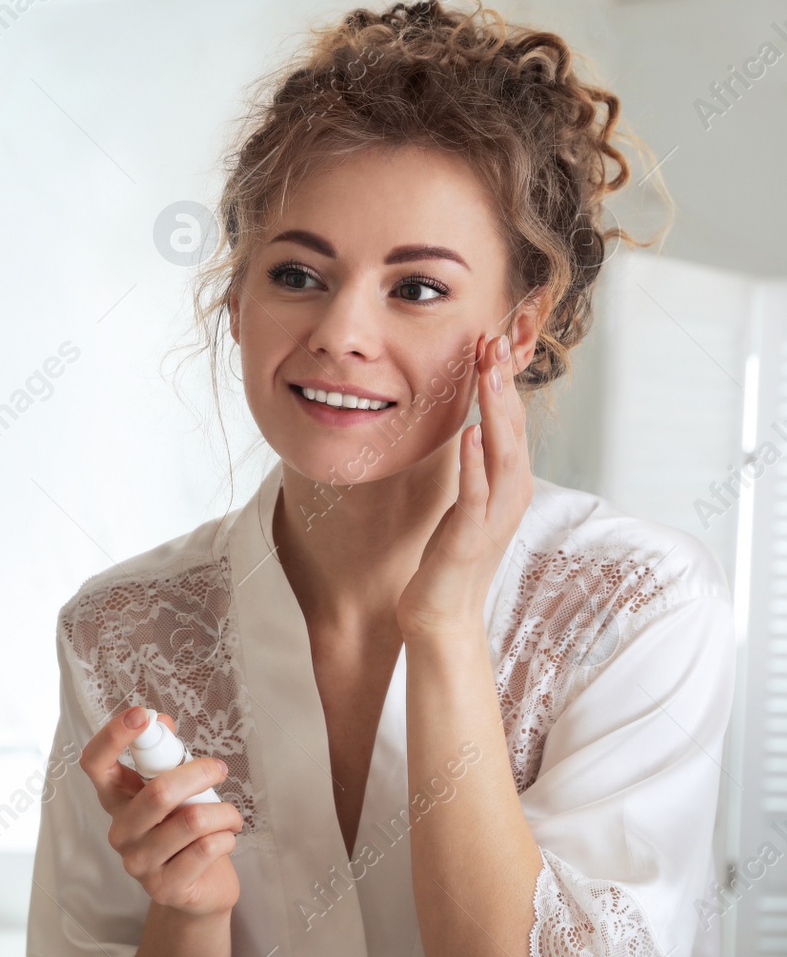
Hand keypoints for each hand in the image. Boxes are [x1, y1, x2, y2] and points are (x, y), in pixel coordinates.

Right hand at [78, 706, 242, 918]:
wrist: (199, 890)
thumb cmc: (184, 830)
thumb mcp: (173, 790)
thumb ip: (165, 757)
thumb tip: (161, 721)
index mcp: (116, 799)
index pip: (95, 763)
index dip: (113, 735)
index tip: (141, 715)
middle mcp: (120, 831)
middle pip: (158, 792)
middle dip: (199, 773)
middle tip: (219, 769)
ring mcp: (140, 863)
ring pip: (192, 821)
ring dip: (223, 812)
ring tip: (230, 815)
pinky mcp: (166, 887)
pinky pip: (206, 849)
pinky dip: (227, 836)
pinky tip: (226, 838)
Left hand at [397, 332, 531, 640]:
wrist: (442, 614)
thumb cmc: (450, 557)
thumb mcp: (468, 503)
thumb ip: (477, 468)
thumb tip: (474, 430)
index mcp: (509, 485)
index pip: (511, 424)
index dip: (504, 384)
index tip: (493, 344)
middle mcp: (510, 496)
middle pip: (513, 430)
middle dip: (504, 385)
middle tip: (496, 342)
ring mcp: (494, 516)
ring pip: (501, 454)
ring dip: (494, 412)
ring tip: (489, 374)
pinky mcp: (470, 536)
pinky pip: (474, 492)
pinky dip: (474, 461)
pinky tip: (467, 433)